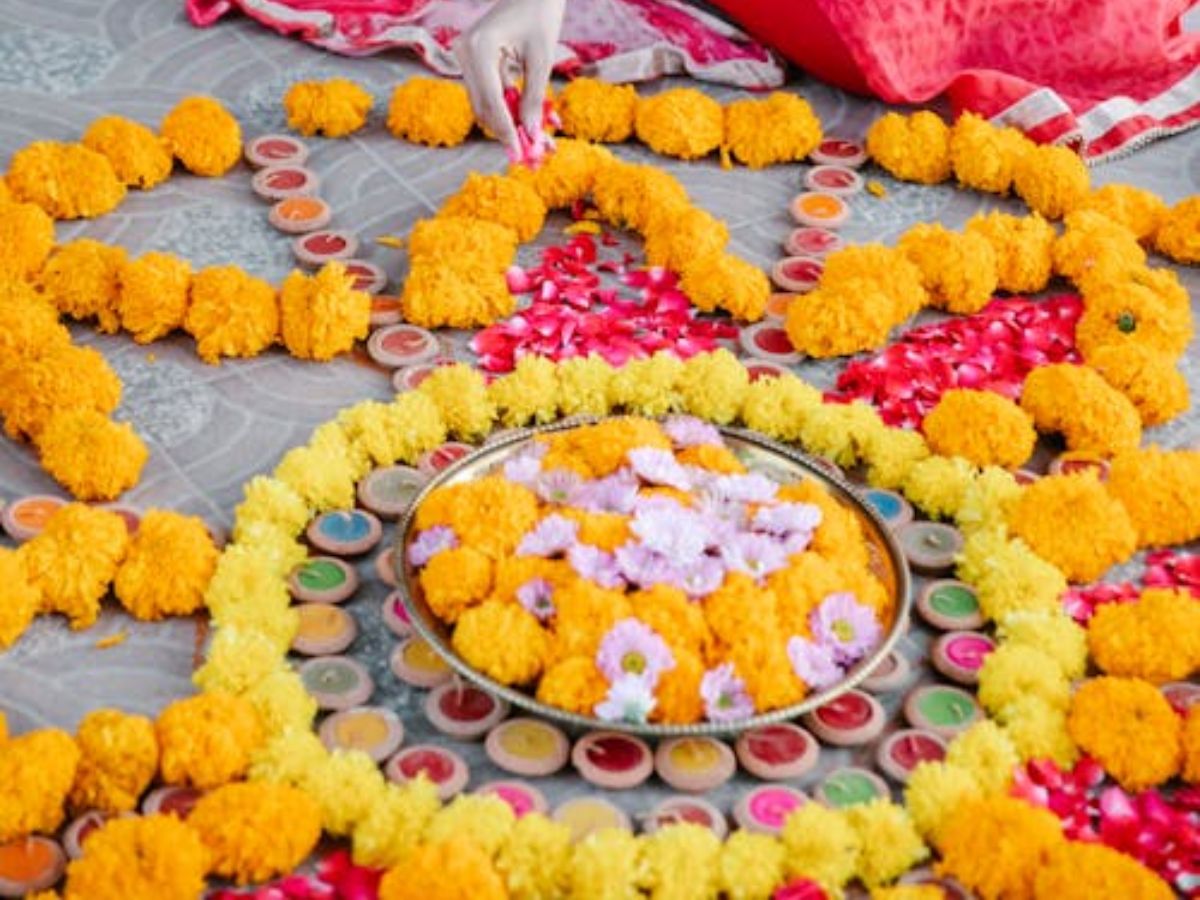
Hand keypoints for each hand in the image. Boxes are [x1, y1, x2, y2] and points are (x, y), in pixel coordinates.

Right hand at [456, 0, 565, 157]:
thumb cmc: (540, 14)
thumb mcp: (542, 58)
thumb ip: (534, 97)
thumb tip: (531, 133)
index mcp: (478, 47)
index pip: (490, 101)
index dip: (506, 130)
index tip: (520, 152)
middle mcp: (464, 52)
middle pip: (483, 107)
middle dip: (507, 131)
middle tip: (531, 153)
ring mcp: (464, 56)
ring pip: (483, 104)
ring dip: (507, 123)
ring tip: (535, 139)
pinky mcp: (472, 60)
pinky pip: (487, 93)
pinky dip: (506, 109)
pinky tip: (525, 121)